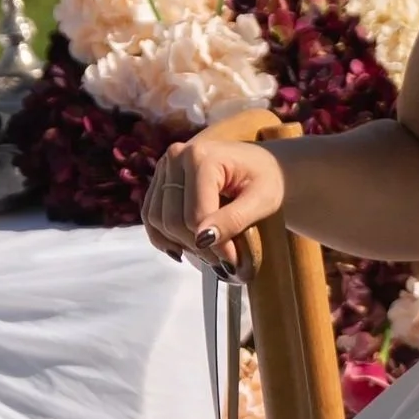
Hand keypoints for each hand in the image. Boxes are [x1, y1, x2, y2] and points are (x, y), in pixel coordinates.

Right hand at [141, 131, 284, 277]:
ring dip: (180, 244)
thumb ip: (233, 219)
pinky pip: (150, 215)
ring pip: (158, 219)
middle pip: (173, 219)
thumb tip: (203, 239)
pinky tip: (181, 249)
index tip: (233, 262)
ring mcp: (164, 167)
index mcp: (201, 157)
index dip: (213, 245)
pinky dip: (162, 236)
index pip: (195, 215)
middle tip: (222, 262)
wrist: (261, 165)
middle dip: (197, 247)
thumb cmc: (267, 180)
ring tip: (207, 255)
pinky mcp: (160, 179)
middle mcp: (176, 157)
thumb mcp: (262, 200)